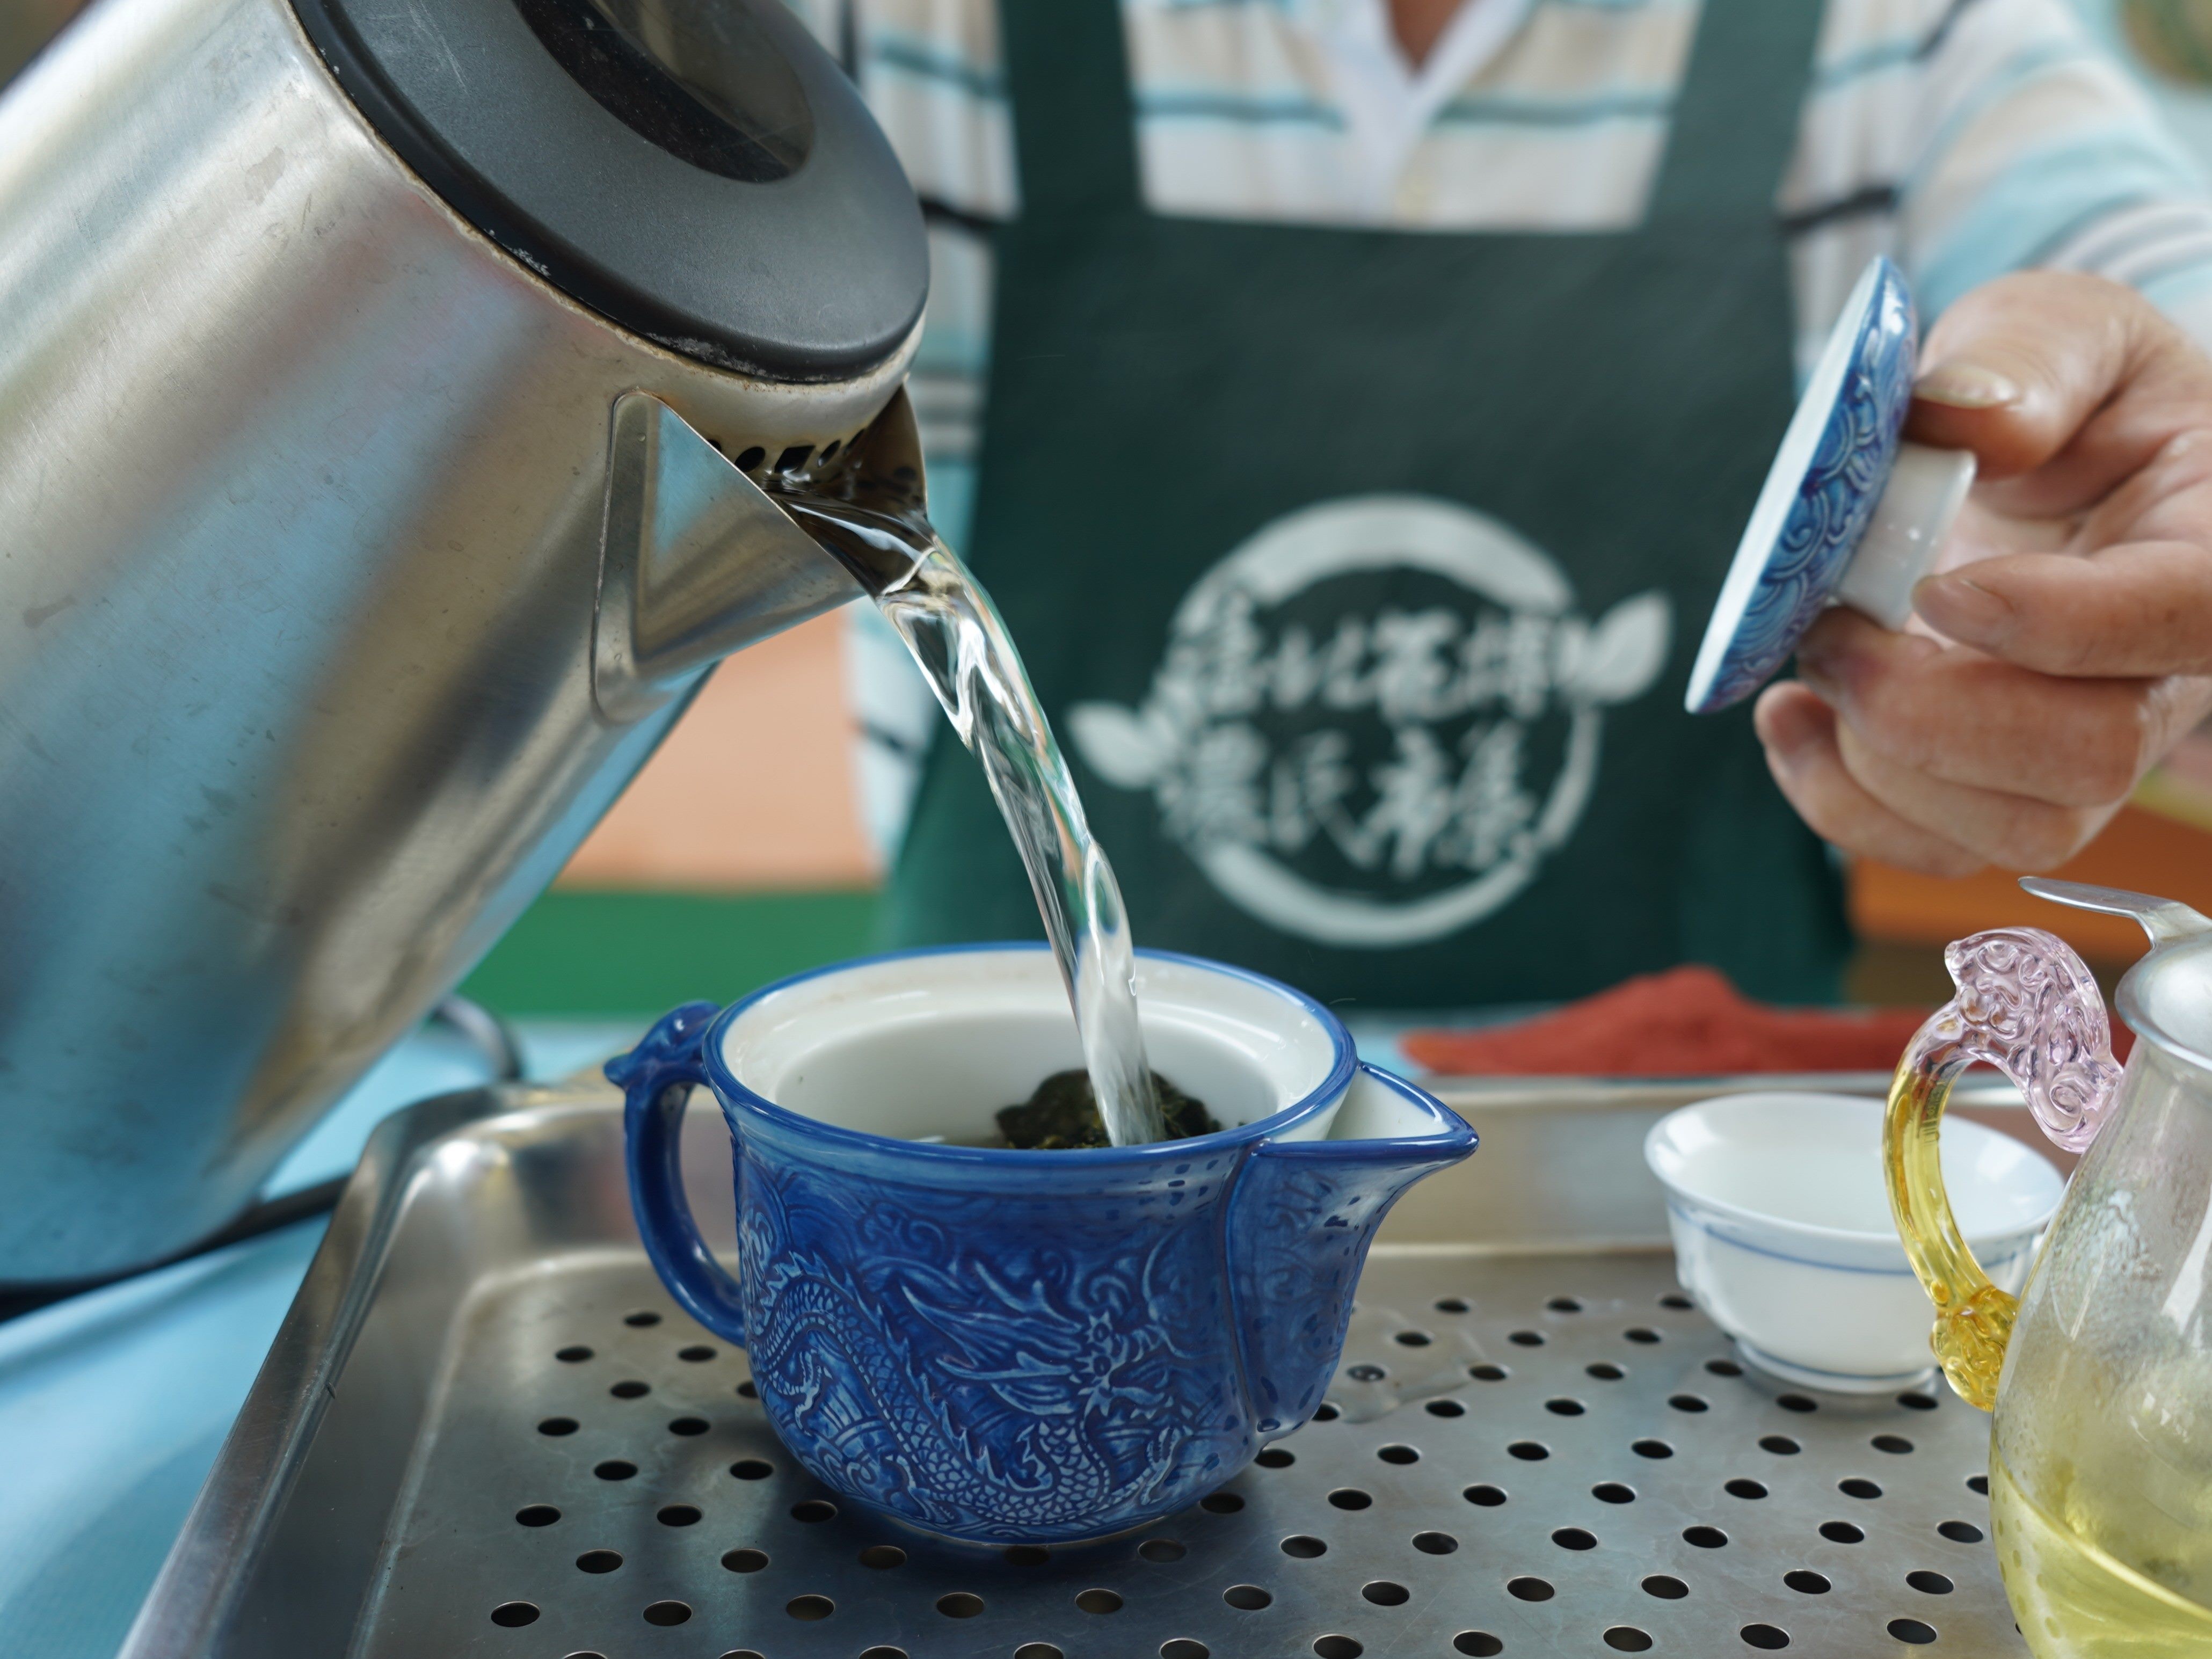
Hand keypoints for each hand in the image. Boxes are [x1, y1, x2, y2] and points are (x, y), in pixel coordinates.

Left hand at [1754, 272, 2211, 876]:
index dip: (2054, 624)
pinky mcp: (2015, 789)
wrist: (2051, 463)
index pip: (2179, 617)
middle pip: (2090, 755)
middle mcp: (2173, 669)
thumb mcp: (2063, 326)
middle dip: (1931, 711)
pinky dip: (1842, 802)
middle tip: (1833, 630)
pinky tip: (1793, 719)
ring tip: (1810, 663)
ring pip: (2015, 829)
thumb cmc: (2069, 393)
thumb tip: (1966, 424)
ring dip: (1876, 766)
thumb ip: (2027, 355)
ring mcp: (2098, 744)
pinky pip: (1942, 849)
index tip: (1937, 587)